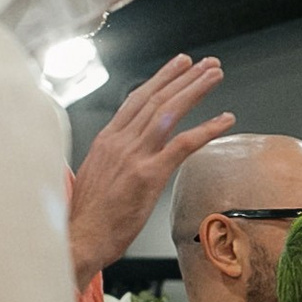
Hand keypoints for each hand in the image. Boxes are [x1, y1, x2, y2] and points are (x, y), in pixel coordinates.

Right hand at [69, 54, 234, 287]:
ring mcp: (134, 156)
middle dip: (183, 77)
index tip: (178, 66)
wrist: (78, 238)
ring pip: (169, 112)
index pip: (136, 100)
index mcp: (106, 140)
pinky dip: (207, 129)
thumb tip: (128, 154)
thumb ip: (113, 158)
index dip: (160, 80)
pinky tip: (224, 120)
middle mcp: (120, 141)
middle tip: (205, 63)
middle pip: (155, 98)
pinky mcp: (149, 175)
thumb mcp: (94, 176)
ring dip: (195, 90)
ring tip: (215, 75)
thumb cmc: (88, 217)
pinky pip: (184, 144)